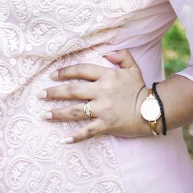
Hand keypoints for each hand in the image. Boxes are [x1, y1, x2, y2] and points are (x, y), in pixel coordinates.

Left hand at [37, 49, 151, 144]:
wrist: (152, 110)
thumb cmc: (140, 88)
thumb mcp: (132, 67)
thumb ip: (120, 56)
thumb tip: (105, 53)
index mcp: (106, 76)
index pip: (81, 71)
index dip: (65, 72)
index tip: (52, 75)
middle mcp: (101, 92)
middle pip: (72, 91)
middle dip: (54, 92)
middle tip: (40, 94)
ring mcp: (102, 109)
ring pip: (75, 111)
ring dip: (57, 113)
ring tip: (44, 114)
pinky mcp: (106, 125)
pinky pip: (87, 131)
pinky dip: (75, 137)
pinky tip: (63, 140)